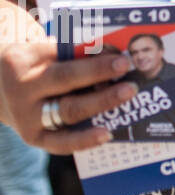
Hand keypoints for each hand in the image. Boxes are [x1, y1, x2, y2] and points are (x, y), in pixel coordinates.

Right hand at [0, 38, 137, 152]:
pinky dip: (84, 140)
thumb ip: (75, 53)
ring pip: (68, 117)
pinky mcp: (32, 137)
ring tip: (127, 103)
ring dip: (100, 109)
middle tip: (131, 86)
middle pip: (68, 98)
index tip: (123, 63)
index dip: (96, 68)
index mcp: (24, 67)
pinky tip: (107, 134)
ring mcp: (27, 119)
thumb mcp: (45, 50)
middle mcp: (23, 95)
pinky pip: (60, 143)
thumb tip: (115, 56)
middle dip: (103, 93)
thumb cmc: (34, 62)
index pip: (65, 71)